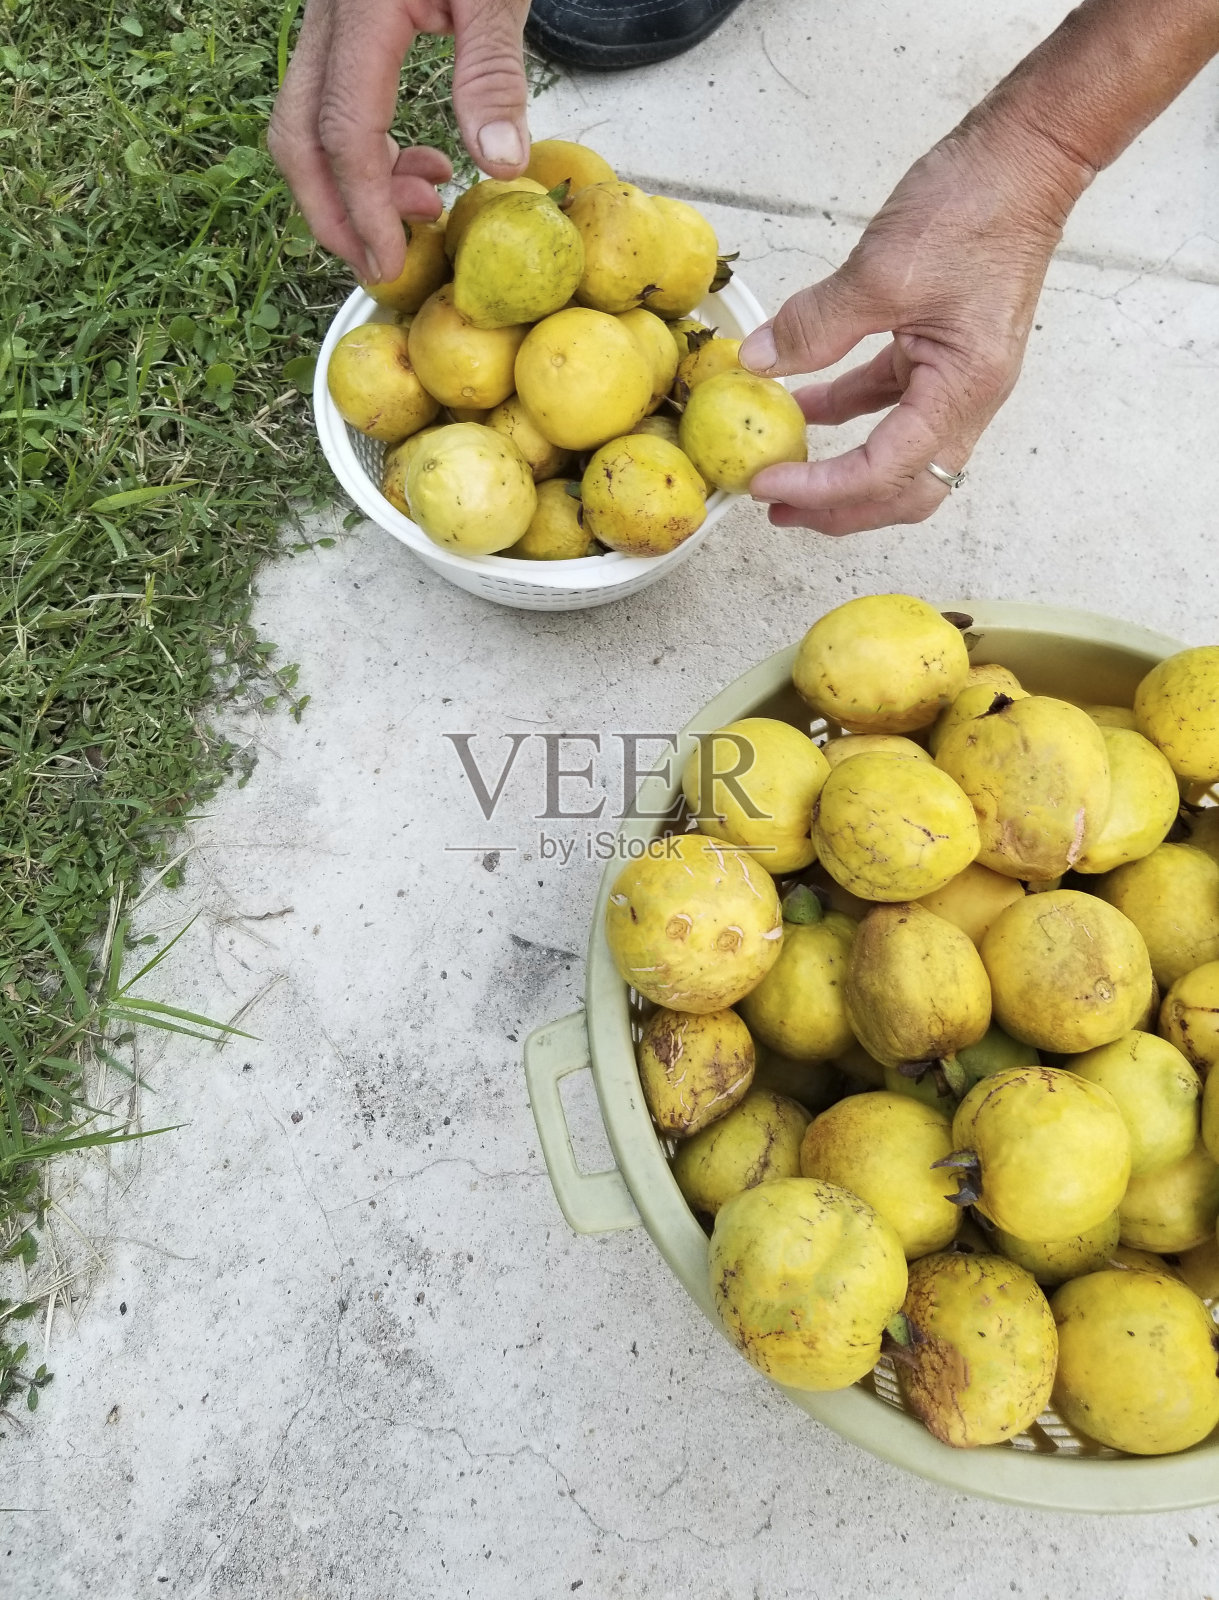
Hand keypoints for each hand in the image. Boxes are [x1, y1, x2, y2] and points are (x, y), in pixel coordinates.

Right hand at [268, 0, 531, 284]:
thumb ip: (492, 74)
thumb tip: (495, 166)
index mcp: (362, 10)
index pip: (345, 132)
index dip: (364, 207)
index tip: (390, 260)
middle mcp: (327, 18)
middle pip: (296, 137)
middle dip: (331, 214)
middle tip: (381, 262)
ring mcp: (325, 22)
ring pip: (302, 124)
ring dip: (348, 188)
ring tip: (425, 204)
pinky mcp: (340, 29)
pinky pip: (327, 105)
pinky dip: (361, 154)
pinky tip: (418, 167)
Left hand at [740, 122, 1088, 535]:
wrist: (1027, 156)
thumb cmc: (974, 207)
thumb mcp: (880, 272)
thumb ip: (815, 325)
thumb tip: (757, 363)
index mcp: (963, 389)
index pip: (887, 470)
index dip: (823, 488)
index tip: (768, 483)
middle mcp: (968, 398)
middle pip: (905, 488)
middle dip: (840, 508)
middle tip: (777, 509)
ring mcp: (957, 378)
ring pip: (898, 455)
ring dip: (842, 471)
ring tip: (785, 477)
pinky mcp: (942, 354)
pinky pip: (890, 404)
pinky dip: (847, 415)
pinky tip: (804, 409)